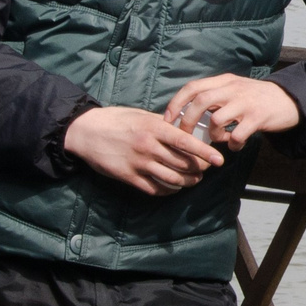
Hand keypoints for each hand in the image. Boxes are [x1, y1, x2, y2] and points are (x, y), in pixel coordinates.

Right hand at [66, 106, 217, 194]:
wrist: (86, 131)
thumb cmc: (116, 120)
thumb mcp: (141, 115)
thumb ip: (162, 123)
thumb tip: (184, 128)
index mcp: (153, 128)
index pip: (186, 142)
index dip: (205, 152)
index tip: (219, 160)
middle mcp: (148, 146)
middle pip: (182, 163)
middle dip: (199, 169)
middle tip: (206, 169)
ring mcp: (138, 164)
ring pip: (172, 179)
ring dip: (187, 182)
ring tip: (194, 180)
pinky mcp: (129, 177)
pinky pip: (155, 188)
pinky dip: (168, 190)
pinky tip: (173, 187)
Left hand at [164, 75, 300, 163]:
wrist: (290, 100)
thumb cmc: (257, 98)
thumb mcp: (236, 89)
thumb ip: (215, 96)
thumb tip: (188, 112)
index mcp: (225, 81)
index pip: (193, 87)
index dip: (176, 103)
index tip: (168, 119)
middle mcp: (233, 89)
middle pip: (200, 101)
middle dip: (187, 121)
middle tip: (186, 136)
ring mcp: (246, 103)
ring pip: (216, 119)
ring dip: (213, 135)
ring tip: (220, 139)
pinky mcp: (258, 118)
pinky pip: (237, 135)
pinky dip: (232, 144)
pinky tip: (236, 144)